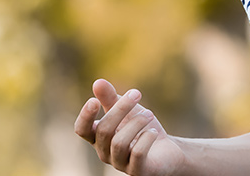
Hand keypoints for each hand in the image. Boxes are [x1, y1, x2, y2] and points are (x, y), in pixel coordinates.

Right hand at [73, 78, 187, 174]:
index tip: (94, 100)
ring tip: (149, 114)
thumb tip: (97, 82)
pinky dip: (146, 139)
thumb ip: (111, 98)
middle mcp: (105, 153)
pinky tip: (153, 132)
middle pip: (104, 131)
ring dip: (136, 123)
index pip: (82, 130)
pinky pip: (137, 154)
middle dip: (121, 109)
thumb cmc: (142, 129)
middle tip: (137, 94)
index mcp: (99, 138)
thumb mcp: (128, 111)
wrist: (167, 151)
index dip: (85, 116)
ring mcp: (120, 164)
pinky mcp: (138, 171)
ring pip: (118, 142)